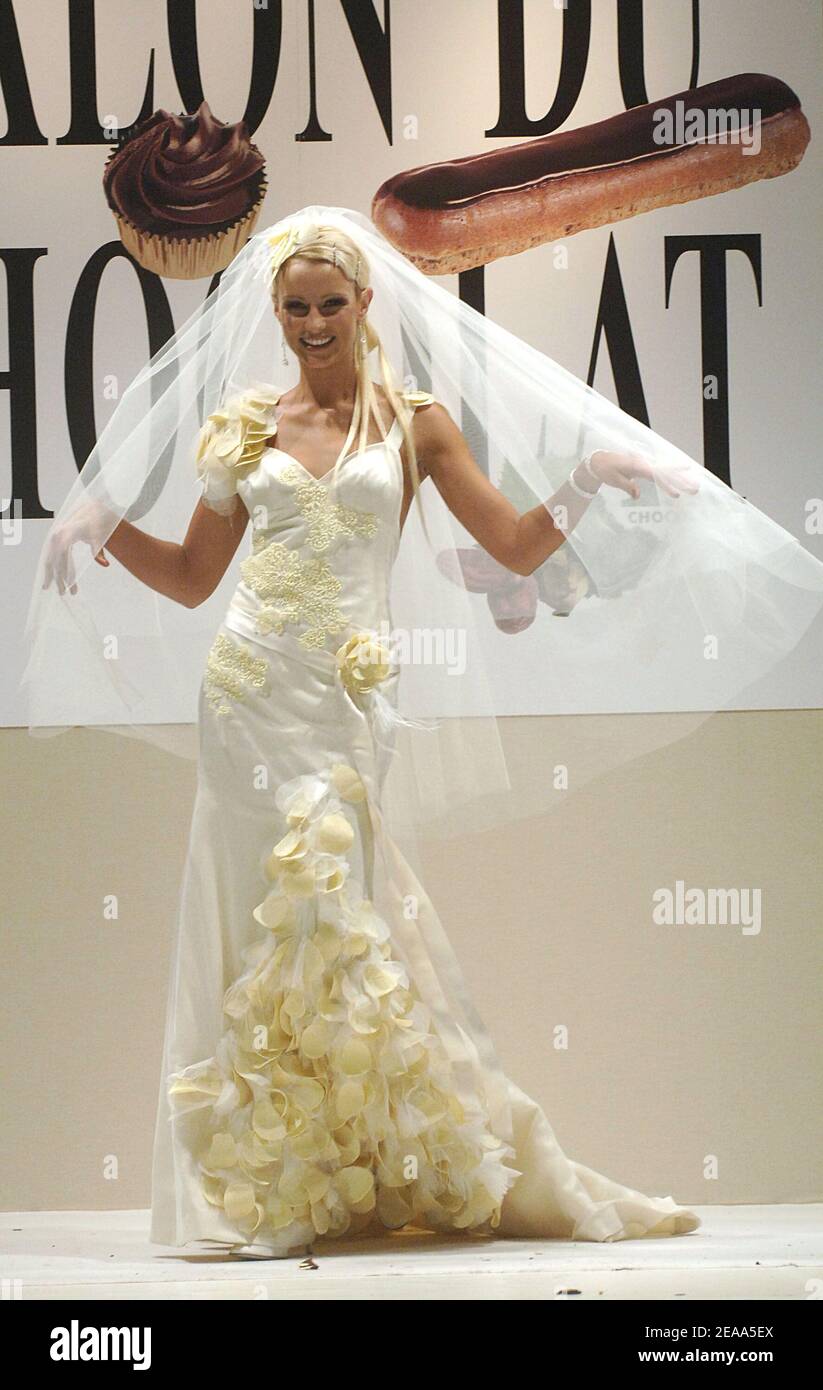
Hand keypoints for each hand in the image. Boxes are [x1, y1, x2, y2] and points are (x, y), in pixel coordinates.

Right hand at [42, 496, 116, 594]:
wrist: (91, 511)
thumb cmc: (95, 524)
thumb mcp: (99, 537)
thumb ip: (99, 551)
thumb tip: (105, 565)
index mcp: (67, 534)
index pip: (63, 557)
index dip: (64, 572)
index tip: (68, 585)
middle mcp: (57, 536)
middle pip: (55, 561)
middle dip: (59, 579)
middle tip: (64, 594)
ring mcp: (54, 538)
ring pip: (51, 561)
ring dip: (54, 577)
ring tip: (61, 591)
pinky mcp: (55, 541)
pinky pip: (52, 558)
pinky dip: (54, 570)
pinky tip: (56, 580)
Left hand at [586, 448, 701, 500]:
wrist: (599, 461)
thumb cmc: (606, 470)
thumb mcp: (614, 480)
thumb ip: (627, 487)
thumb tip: (637, 496)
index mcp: (638, 466)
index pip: (657, 477)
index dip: (668, 486)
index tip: (677, 494)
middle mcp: (644, 464)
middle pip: (666, 473)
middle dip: (681, 481)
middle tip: (695, 488)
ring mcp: (645, 464)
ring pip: (666, 471)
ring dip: (680, 478)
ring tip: (693, 484)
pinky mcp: (644, 467)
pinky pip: (660, 471)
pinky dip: (671, 475)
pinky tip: (680, 477)